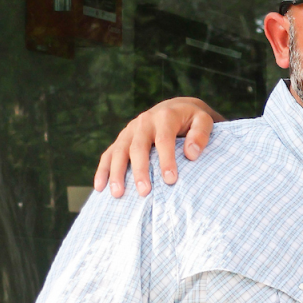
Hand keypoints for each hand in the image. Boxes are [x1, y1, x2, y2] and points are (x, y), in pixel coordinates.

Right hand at [93, 97, 223, 197]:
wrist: (175, 108)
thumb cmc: (192, 120)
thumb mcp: (203, 121)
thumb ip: (201, 134)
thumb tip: (191, 154)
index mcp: (164, 116)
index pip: (164, 140)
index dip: (166, 160)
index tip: (171, 180)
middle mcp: (144, 122)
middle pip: (138, 147)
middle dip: (140, 170)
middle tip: (144, 192)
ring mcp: (130, 130)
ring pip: (119, 151)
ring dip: (116, 173)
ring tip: (118, 194)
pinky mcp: (122, 139)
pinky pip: (108, 154)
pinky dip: (102, 170)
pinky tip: (99, 188)